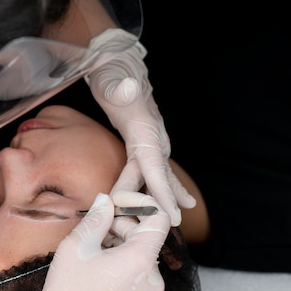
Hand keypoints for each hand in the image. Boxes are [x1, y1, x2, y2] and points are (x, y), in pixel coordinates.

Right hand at [0, 192, 169, 290]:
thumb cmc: (67, 290)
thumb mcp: (77, 246)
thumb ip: (97, 218)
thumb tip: (106, 200)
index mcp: (140, 261)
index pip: (159, 219)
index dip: (140, 204)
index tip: (117, 204)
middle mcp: (154, 280)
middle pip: (149, 238)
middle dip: (125, 226)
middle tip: (97, 228)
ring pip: (144, 256)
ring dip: (124, 246)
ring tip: (95, 251)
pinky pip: (142, 276)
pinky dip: (126, 265)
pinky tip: (101, 269)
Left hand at [86, 29, 195, 225]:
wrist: (118, 64)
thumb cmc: (112, 74)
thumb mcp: (111, 79)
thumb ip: (119, 86)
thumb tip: (127, 88)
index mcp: (145, 129)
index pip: (154, 166)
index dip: (162, 191)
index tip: (171, 214)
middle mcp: (153, 137)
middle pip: (156, 175)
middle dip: (164, 201)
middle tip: (170, 227)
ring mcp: (150, 140)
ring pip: (157, 174)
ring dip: (165, 195)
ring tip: (178, 217)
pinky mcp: (142, 141)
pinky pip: (150, 168)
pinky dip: (157, 184)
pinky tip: (167, 196)